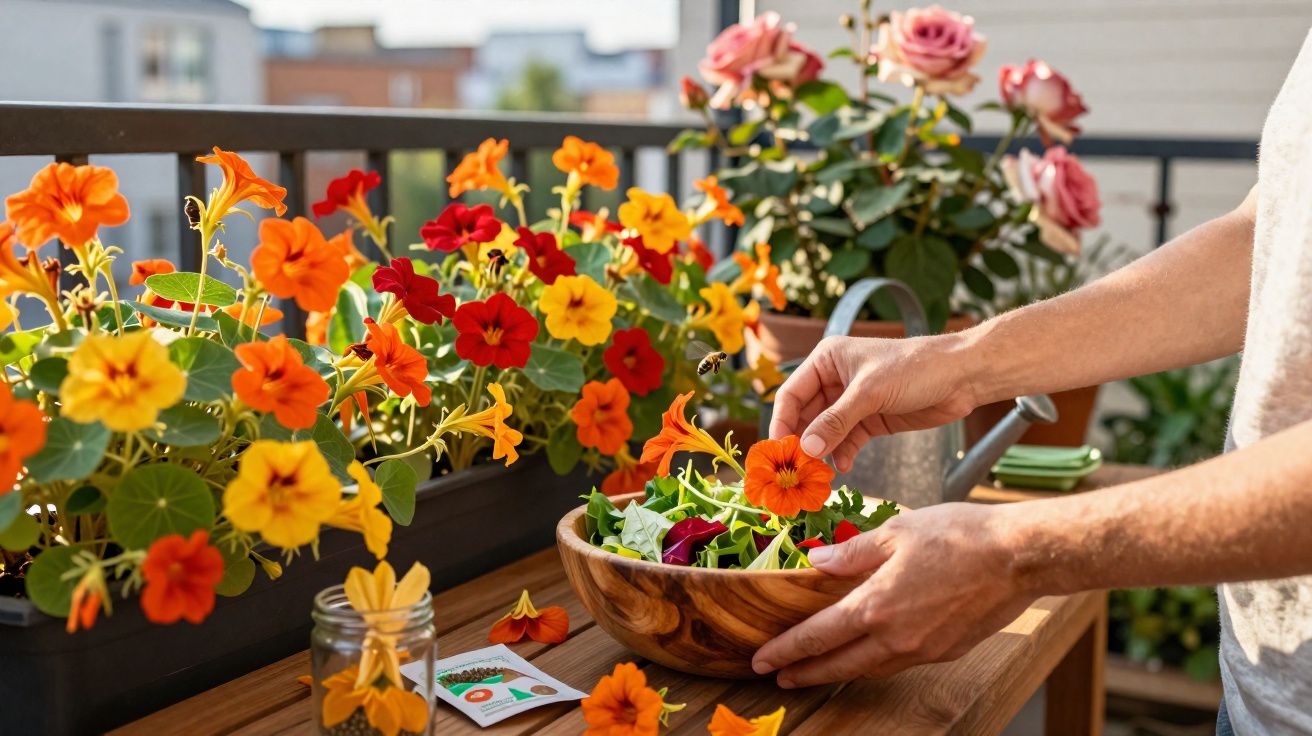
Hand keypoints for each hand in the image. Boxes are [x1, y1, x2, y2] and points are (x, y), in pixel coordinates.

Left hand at [751, 503, 1037, 687]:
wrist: (1020, 557)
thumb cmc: (960, 536)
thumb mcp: (896, 532)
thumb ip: (852, 553)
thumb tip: (816, 562)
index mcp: (876, 606)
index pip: (818, 636)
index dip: (786, 650)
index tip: (762, 659)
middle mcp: (896, 638)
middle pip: (838, 665)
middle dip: (804, 673)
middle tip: (778, 678)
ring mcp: (923, 650)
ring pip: (870, 669)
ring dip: (839, 672)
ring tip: (816, 671)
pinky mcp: (946, 652)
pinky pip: (899, 663)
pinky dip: (875, 662)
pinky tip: (868, 654)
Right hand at [769, 334, 979, 471]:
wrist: (961, 376)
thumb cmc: (914, 368)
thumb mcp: (870, 393)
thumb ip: (835, 422)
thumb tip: (804, 448)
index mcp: (826, 361)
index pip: (791, 394)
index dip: (782, 422)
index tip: (777, 451)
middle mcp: (834, 380)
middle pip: (805, 416)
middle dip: (801, 442)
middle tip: (795, 470)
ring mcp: (852, 402)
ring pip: (825, 432)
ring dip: (821, 452)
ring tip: (817, 475)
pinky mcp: (871, 420)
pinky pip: (846, 441)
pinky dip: (842, 454)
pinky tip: (842, 467)